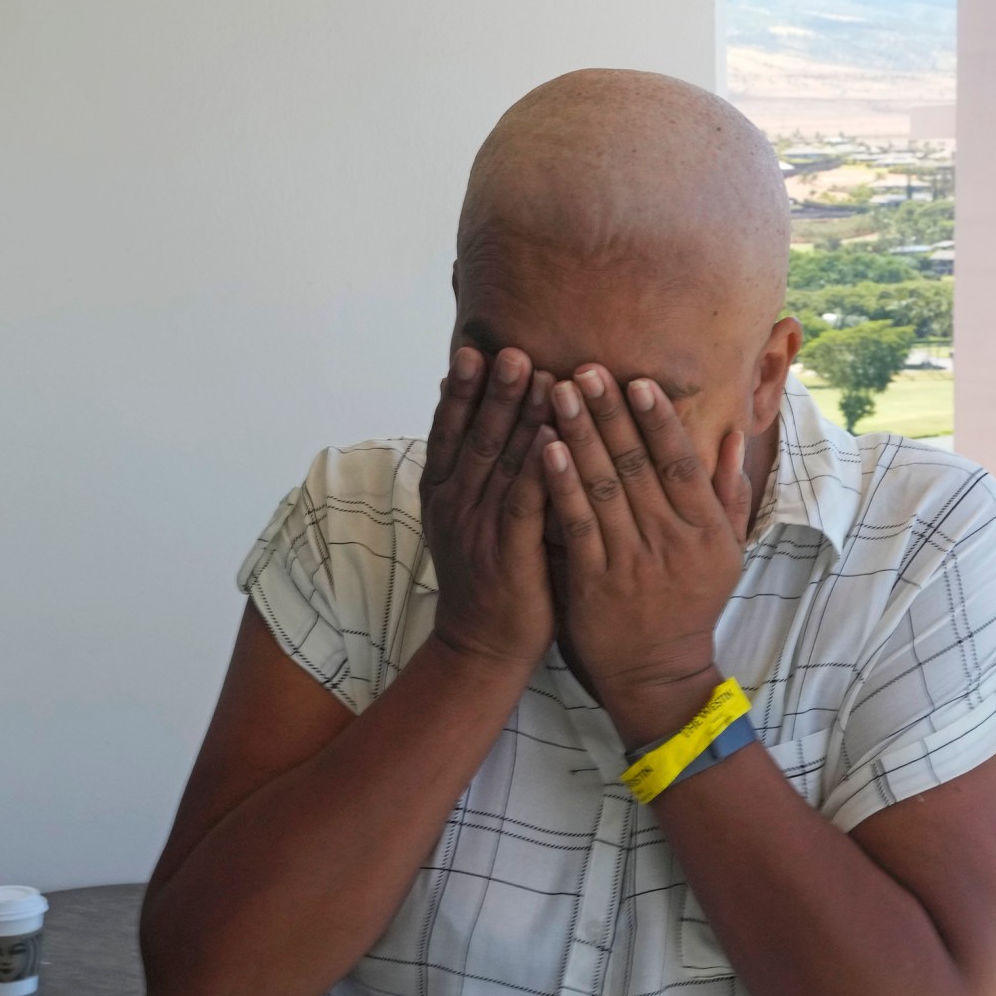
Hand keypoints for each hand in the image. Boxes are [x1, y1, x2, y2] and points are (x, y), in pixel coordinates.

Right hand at [421, 346, 556, 670]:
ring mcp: (480, 529)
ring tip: (536, 374)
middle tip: (509, 350)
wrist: (482, 646)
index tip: (473, 350)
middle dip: (493, 392)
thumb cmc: (486, 576)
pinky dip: (538, 467)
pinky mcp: (510, 553)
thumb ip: (470, 472)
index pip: (449, 433)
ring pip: (501, 463)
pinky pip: (525, 502)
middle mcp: (455, 506)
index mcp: (442, 495)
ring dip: (518, 417)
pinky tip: (554, 437)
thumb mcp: (464, 519)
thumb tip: (469, 416)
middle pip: (476, 438)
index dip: (461, 392)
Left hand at [539, 365, 751, 745]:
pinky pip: (576, 523)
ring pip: (603, 486)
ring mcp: (631, 560)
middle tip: (585, 369)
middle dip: (609, 412)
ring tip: (557, 392)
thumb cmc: (691, 604)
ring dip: (579, 434)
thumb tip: (734, 436)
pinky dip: (560, 483)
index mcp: (704, 528)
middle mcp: (670, 540)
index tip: (636, 380)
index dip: (657, 418)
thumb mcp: (726, 551)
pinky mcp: (594, 581)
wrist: (658, 672)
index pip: (680, 461)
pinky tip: (544, 449)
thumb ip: (728, 492)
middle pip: (637, 464)